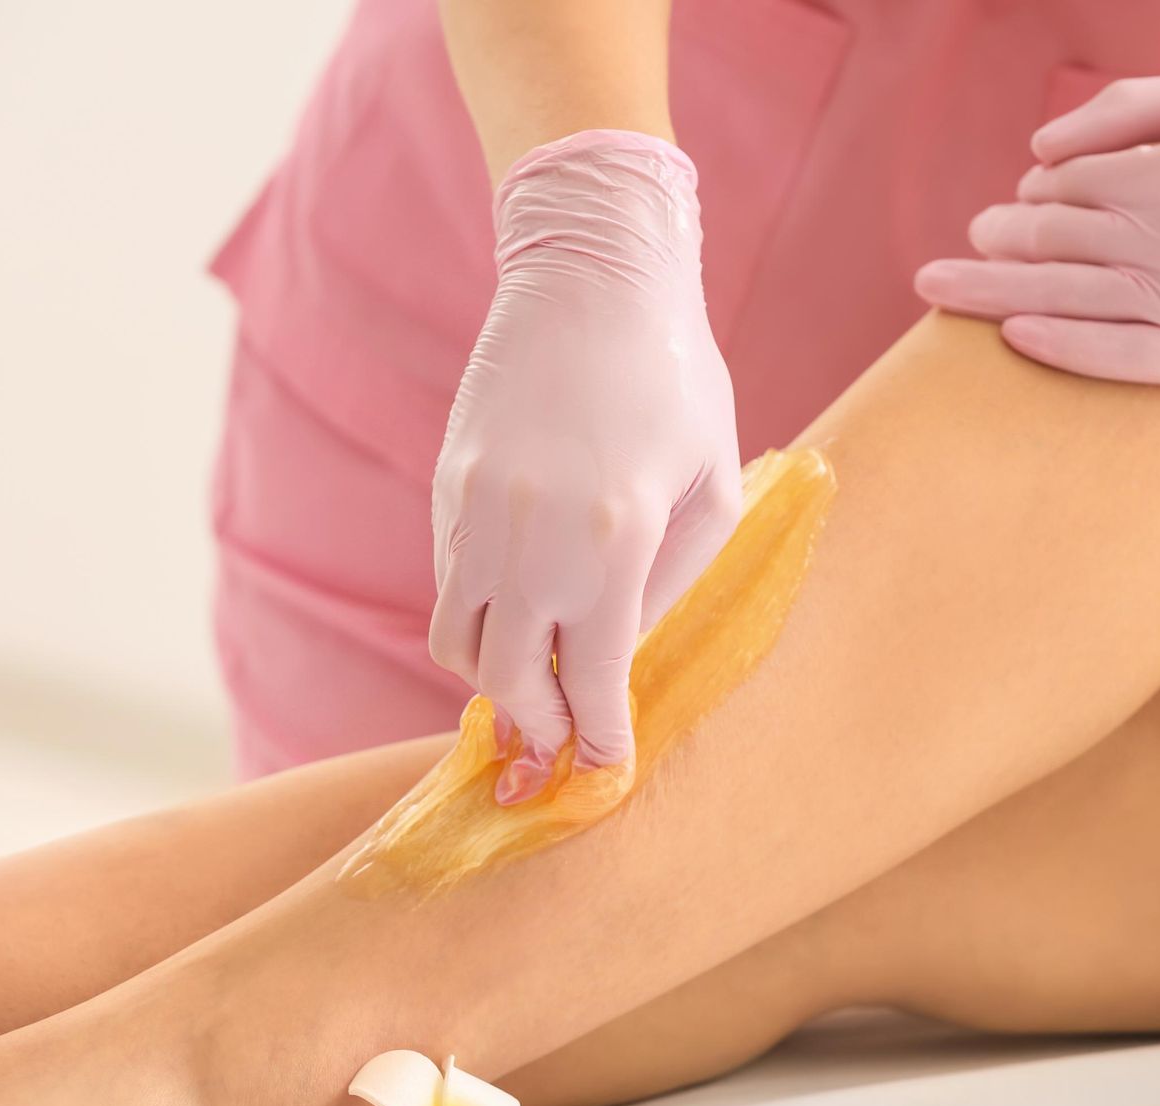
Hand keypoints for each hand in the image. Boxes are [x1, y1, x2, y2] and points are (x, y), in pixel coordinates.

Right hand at [431, 130, 739, 803]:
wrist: (589, 277)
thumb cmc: (675, 378)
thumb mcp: (712, 486)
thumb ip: (672, 583)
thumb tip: (627, 655)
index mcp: (614, 541)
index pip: (593, 680)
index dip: (597, 740)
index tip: (604, 774)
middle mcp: (532, 539)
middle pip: (506, 682)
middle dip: (535, 729)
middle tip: (560, 745)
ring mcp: (476, 514)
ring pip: (459, 643)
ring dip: (493, 681)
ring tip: (533, 684)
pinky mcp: (447, 487)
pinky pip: (449, 586)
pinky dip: (478, 619)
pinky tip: (518, 611)